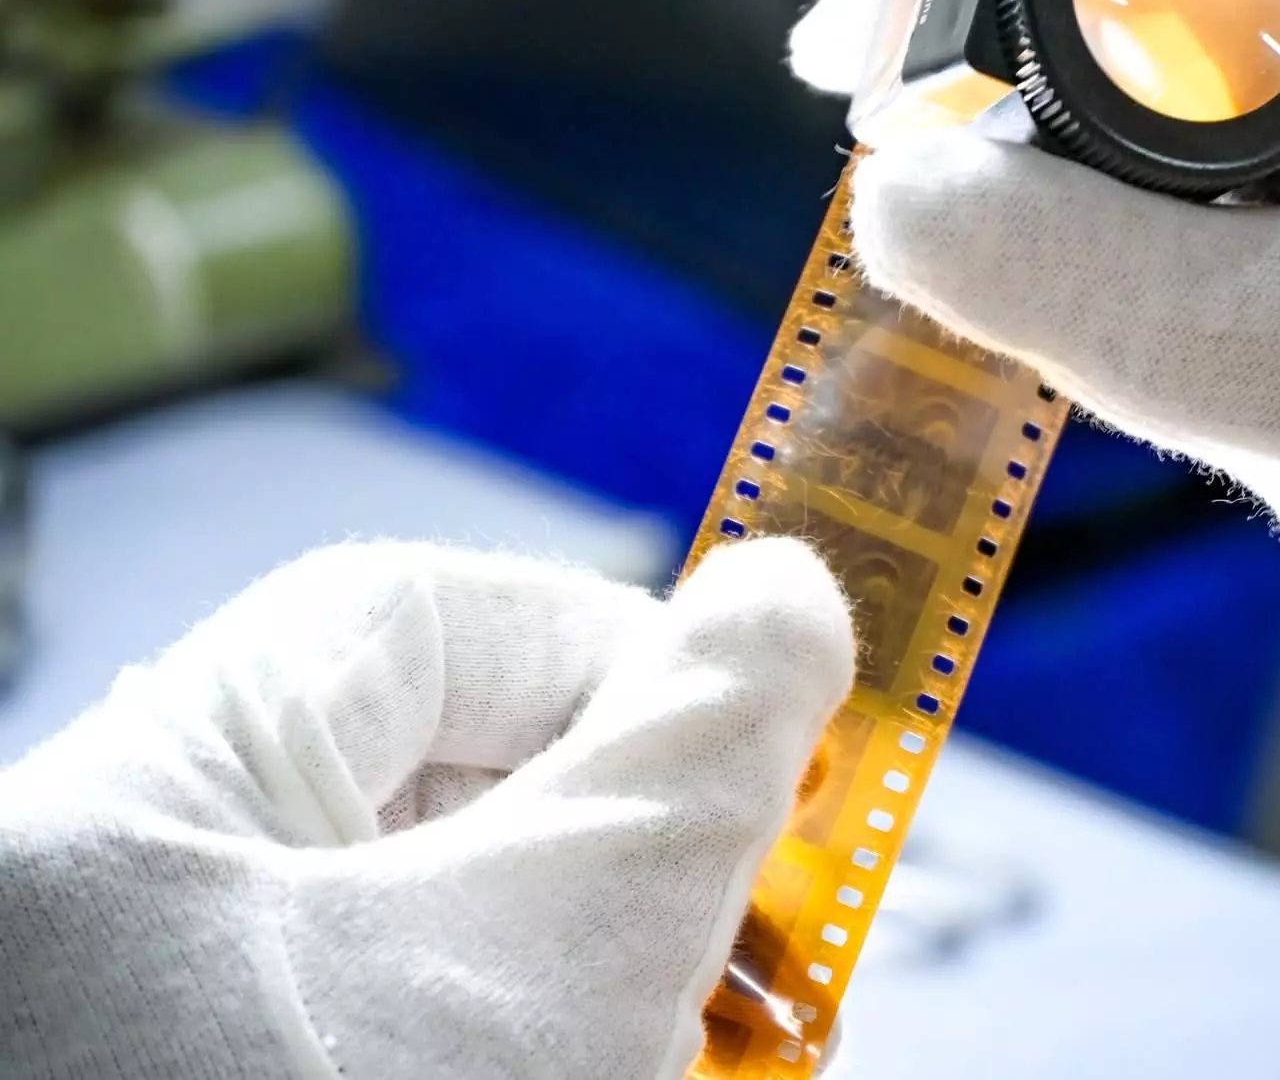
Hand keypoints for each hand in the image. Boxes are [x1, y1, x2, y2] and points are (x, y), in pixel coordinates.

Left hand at [0, 539, 852, 1079]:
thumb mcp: (550, 956)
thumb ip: (692, 748)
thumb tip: (791, 589)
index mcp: (156, 799)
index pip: (426, 626)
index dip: (623, 657)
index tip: (772, 755)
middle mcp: (146, 910)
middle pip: (458, 806)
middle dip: (650, 880)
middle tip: (774, 963)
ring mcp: (191, 1032)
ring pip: (468, 960)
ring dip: (623, 1005)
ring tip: (716, 1069)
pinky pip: (438, 1045)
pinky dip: (555, 1059)